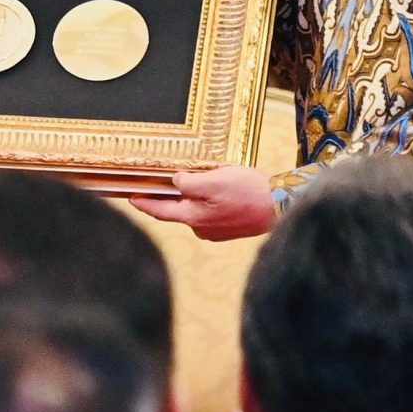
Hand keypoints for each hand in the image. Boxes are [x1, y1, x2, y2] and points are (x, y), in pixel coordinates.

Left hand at [133, 165, 277, 240]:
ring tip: (196, 180)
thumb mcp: (214, 180)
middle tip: (158, 184)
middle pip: (177, 211)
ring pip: (195, 211)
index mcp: (193, 218)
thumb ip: (189, 183)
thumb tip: (176, 182)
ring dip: (192, 198)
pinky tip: (216, 190)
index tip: (131, 197)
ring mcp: (216, 231)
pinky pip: (210, 213)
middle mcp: (201, 229)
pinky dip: (207, 202)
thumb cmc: (248, 193)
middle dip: (169, 198)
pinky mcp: (229, 229)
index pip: (160, 211)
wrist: (281, 207)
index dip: (144, 203)